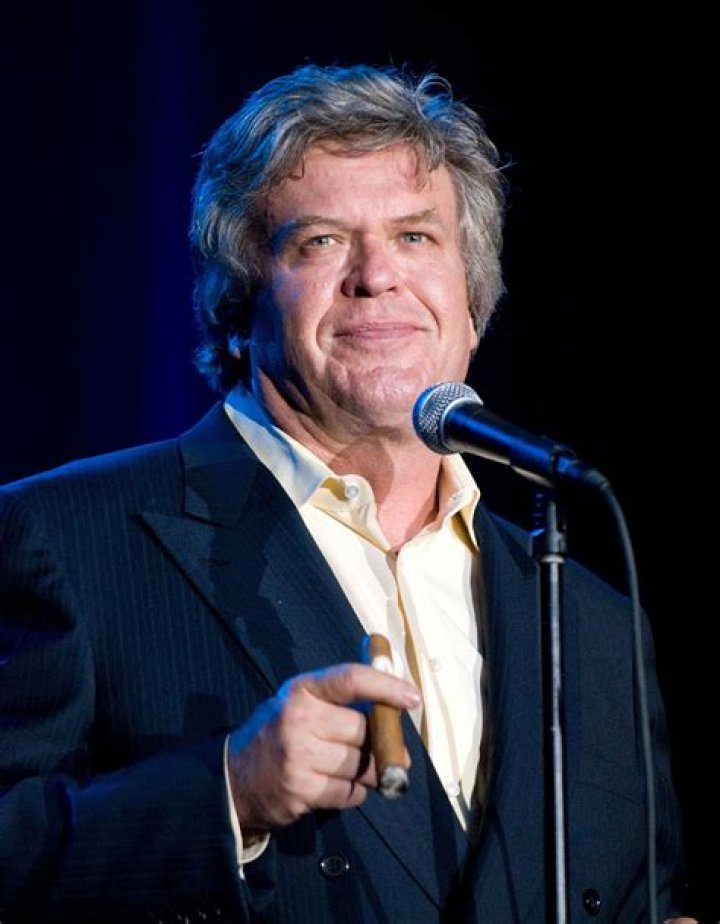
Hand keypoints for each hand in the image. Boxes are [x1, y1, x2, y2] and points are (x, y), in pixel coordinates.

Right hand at [227, 662, 420, 834]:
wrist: (235, 778)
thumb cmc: (278, 734)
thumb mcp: (301, 702)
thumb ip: (341, 697)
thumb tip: (395, 698)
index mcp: (301, 691)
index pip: (351, 680)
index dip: (387, 687)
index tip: (412, 698)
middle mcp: (298, 720)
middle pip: (363, 729)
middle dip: (378, 742)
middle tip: (381, 747)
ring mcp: (299, 758)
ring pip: (362, 764)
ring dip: (367, 770)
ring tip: (351, 767)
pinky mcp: (302, 792)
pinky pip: (351, 792)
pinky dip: (353, 791)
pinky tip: (334, 784)